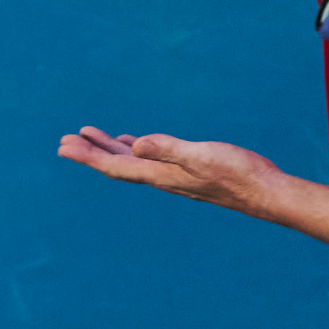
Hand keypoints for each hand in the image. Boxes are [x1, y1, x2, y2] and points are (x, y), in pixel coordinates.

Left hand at [57, 127, 291, 215]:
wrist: (265, 192)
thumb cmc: (237, 173)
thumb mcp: (201, 155)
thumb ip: (169, 149)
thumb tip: (136, 144)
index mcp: (160, 174)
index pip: (115, 166)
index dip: (88, 156)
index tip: (64, 147)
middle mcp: (162, 177)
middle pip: (116, 165)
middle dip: (89, 152)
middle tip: (64, 141)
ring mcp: (174, 175)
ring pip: (131, 161)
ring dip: (108, 149)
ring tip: (87, 136)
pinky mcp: (186, 170)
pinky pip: (150, 158)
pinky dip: (134, 149)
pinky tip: (132, 142)